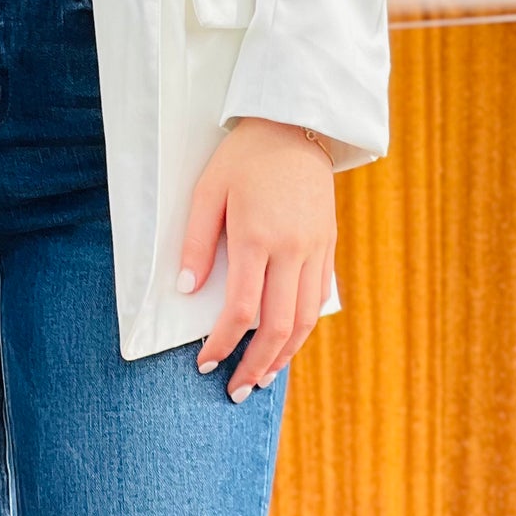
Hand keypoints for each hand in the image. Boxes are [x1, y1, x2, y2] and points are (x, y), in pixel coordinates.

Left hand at [177, 117, 336, 400]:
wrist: (295, 125)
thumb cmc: (243, 157)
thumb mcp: (207, 190)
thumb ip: (197, 241)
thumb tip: (187, 288)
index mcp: (257, 237)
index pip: (241, 309)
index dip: (222, 343)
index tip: (205, 362)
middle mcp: (292, 250)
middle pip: (277, 326)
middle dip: (254, 365)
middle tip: (234, 390)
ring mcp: (315, 250)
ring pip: (305, 320)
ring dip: (283, 356)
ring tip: (260, 379)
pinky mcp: (328, 246)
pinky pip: (319, 299)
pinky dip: (303, 330)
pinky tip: (286, 344)